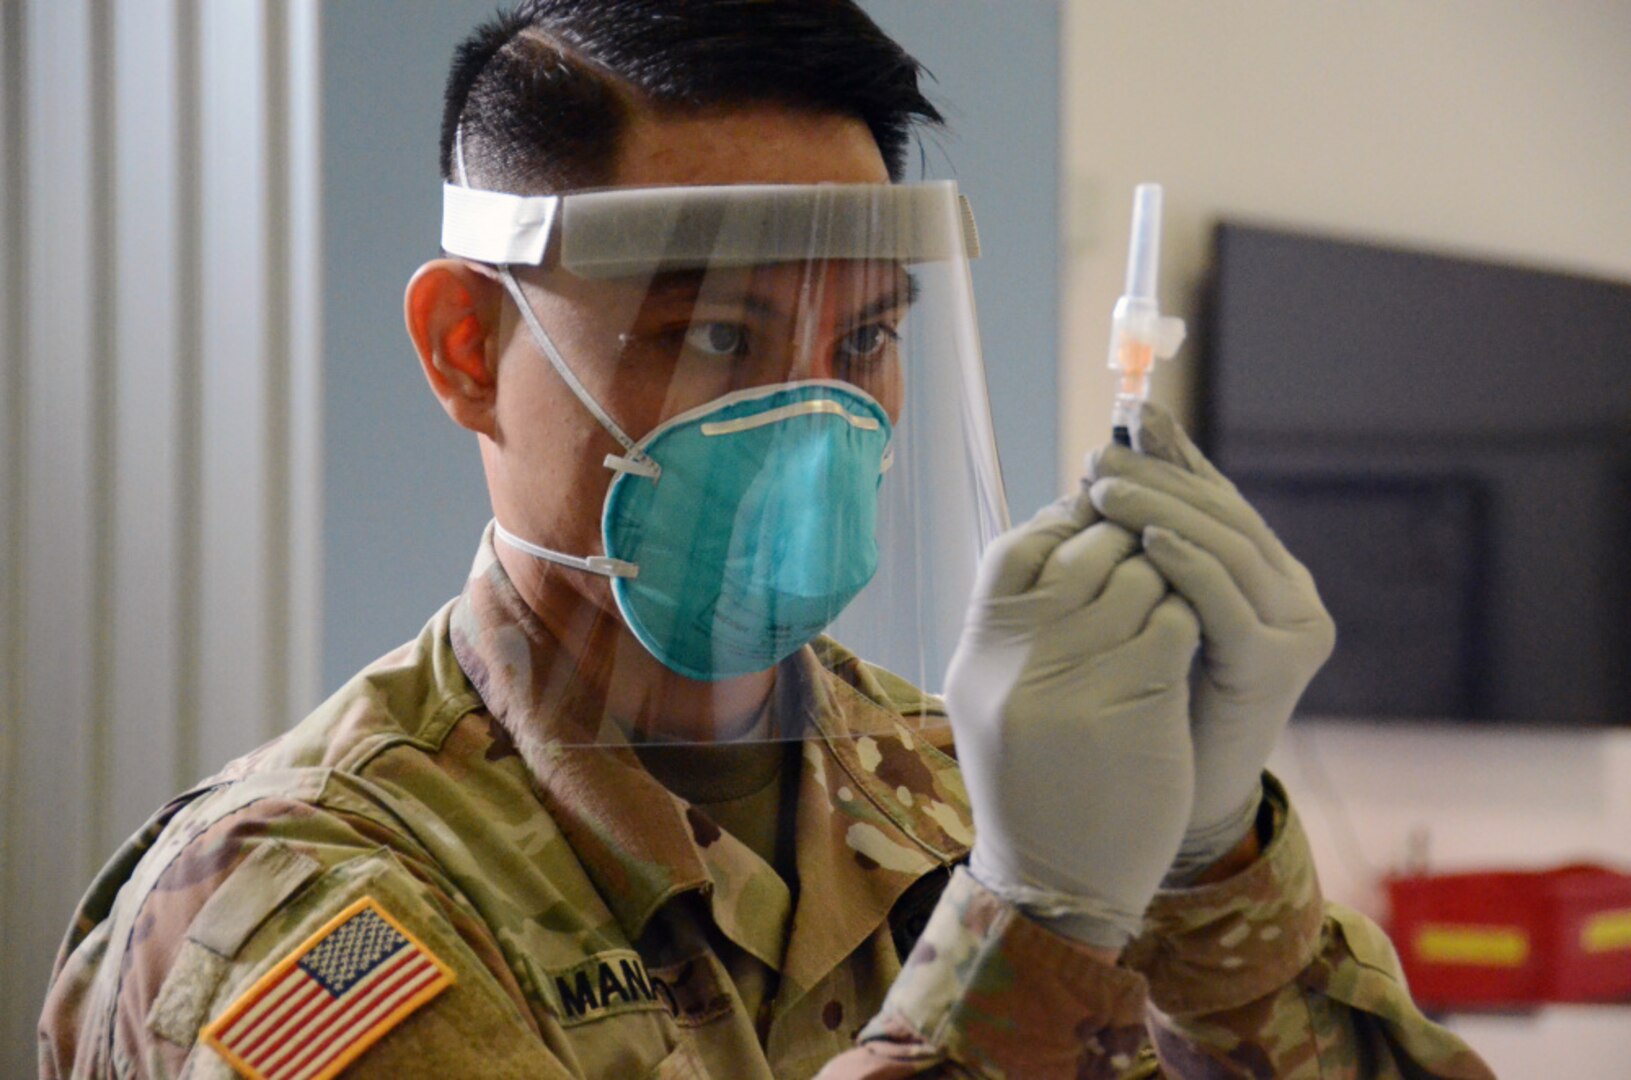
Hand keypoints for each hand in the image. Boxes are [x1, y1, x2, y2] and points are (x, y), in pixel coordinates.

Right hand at [944, 492, 1200, 946]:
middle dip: (1122, 543)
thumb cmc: (1029, 783)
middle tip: (1145, 554)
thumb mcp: (991, 700)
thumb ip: (1014, 624)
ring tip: (1167, 598)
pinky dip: (1185, 620)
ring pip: (1136, 580)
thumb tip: (1057, 537)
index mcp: (978, 652)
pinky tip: (1185, 640)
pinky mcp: (1135, 706)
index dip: (1062, 525)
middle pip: (1081, 553)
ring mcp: (1074, 682)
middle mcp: (1017, 661)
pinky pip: (1173, 625)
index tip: (1094, 527)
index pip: (1016, 547)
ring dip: (1162, 579)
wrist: (1057, 881)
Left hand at [1088, 403, 1335, 882]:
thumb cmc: (1152, 702)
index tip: (1130, 417)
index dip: (1176, 456)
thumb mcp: (1147, 612)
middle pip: (1223, 515)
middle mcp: (1291, 593)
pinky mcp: (1279, 665)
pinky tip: (1147, 542)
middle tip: (1101, 454)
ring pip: (1225, 548)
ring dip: (1162, 511)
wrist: (1174, 799)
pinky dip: (1187, 566)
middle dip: (1160, 477)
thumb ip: (1144, 555)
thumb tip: (1101, 475)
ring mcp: (1294, 627)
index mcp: (1265, 576)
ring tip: (1107, 488)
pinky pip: (1226, 602)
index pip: (1217, 500)